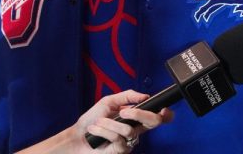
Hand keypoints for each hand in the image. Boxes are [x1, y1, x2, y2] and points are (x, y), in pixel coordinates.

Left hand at [17, 89, 173, 152]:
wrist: (76, 136)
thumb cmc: (91, 120)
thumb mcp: (109, 101)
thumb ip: (128, 96)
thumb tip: (144, 95)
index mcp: (136, 118)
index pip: (157, 117)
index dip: (166, 114)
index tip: (164, 109)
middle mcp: (135, 130)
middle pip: (153, 123)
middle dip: (140, 114)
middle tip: (124, 112)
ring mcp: (129, 142)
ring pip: (130, 130)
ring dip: (110, 123)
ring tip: (99, 123)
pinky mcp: (120, 151)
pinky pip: (118, 138)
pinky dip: (104, 131)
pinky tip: (96, 131)